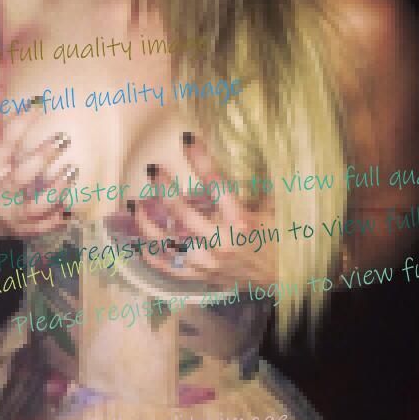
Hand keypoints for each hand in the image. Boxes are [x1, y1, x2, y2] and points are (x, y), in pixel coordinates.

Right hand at [0, 84, 75, 238]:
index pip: (4, 144)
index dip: (20, 123)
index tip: (37, 103)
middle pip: (22, 174)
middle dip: (43, 156)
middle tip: (63, 137)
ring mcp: (13, 214)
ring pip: (37, 203)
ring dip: (56, 188)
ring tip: (72, 170)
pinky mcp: (26, 229)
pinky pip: (45, 225)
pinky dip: (57, 217)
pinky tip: (69, 209)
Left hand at [133, 135, 276, 286]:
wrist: (281, 280)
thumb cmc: (277, 239)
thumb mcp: (276, 209)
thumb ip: (265, 183)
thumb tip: (260, 149)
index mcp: (241, 223)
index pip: (217, 185)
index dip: (201, 159)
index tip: (188, 139)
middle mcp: (221, 243)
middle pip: (183, 213)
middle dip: (165, 189)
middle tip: (154, 170)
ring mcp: (206, 262)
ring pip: (166, 242)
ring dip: (147, 221)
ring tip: (137, 203)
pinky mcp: (199, 276)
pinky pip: (167, 267)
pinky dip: (150, 253)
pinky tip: (139, 239)